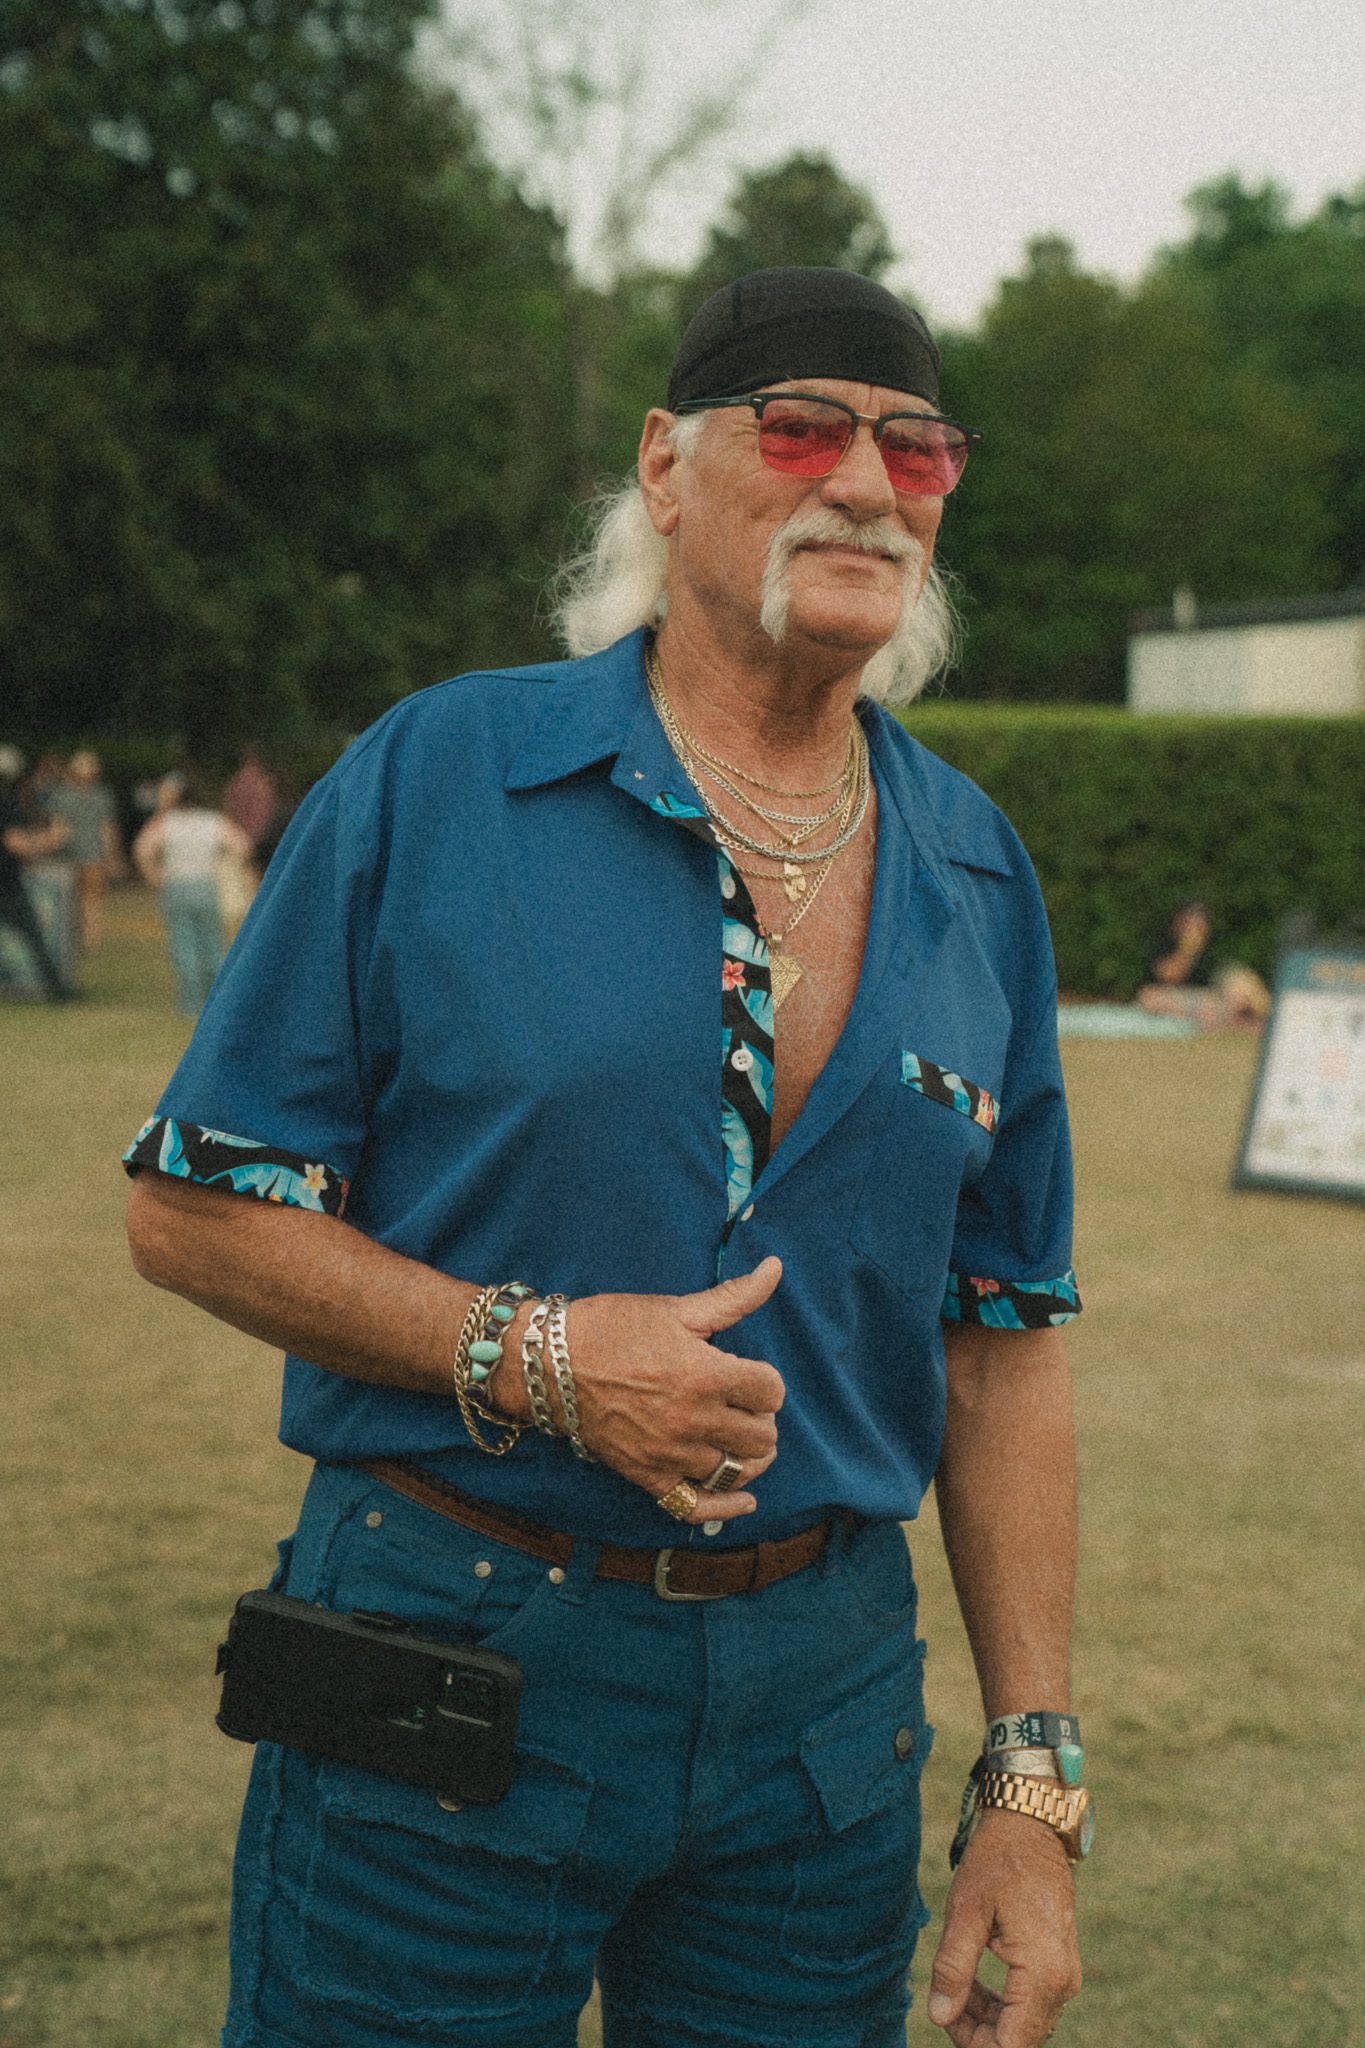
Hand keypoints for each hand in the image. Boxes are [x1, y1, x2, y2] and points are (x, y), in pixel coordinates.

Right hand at [536, 1259, 784, 1522]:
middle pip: (762, 1436)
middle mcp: (694, 1420)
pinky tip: (744, 1501)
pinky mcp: (649, 1476)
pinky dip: (726, 1507)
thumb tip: (775, 1267)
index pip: (771, 1391)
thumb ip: (734, 1296)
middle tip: (743, 1405)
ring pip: (738, 1471)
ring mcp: (672, 1453)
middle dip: (761, 1418)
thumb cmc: (613, 1329)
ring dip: (747, 1455)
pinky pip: (697, 1507)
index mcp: (707, 1374)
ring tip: (739, 1438)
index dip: (766, 1380)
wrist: (550, 1365)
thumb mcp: (676, 1308)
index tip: (751, 1375)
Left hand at [927, 1811, 1080, 2045]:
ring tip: (953, 1985)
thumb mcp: (965, 1910)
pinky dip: (1000, 2003)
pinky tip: (972, 1979)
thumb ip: (953, 1968)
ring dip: (986, 2018)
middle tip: (942, 2001)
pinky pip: (1030, 2005)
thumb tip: (939, 2017)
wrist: (1031, 1825)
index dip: (972, 2043)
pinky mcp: (1058, 1966)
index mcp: (1042, 1973)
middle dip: (976, 2033)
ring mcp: (1064, 1975)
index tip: (944, 2017)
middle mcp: (1062, 1983)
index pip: (1011, 2046)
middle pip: (1018, 2041)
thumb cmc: (998, 1860)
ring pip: (1023, 2026)